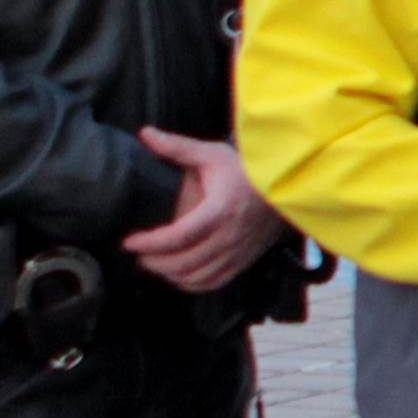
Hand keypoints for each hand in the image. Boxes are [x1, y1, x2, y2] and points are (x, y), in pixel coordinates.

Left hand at [121, 129, 285, 294]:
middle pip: (184, 262)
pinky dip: (190, 284)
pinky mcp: (244, 260)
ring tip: (153, 262)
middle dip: (154, 261)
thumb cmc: (246, 169)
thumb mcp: (213, 153)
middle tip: (137, 252)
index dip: (151, 243)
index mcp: (221, 209)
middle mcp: (230, 236)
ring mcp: (238, 252)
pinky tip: (177, 274)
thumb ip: (177, 147)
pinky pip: (213, 282)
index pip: (180, 236)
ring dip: (169, 274)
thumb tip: (145, 134)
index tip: (129, 241)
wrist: (288, 186)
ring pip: (196, 276)